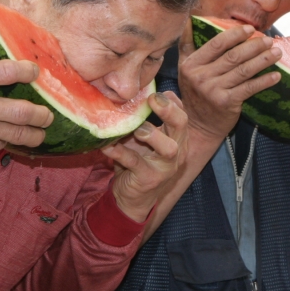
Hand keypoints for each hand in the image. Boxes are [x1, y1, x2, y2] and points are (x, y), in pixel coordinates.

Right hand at [0, 10, 54, 165]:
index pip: (11, 72)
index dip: (29, 71)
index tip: (34, 71)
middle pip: (24, 110)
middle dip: (42, 112)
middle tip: (48, 111)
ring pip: (19, 134)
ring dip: (36, 133)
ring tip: (42, 129)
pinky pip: (3, 145)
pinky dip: (12, 142)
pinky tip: (17, 138)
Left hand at [105, 91, 189, 221]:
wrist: (132, 198)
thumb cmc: (139, 162)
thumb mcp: (143, 139)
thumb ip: (144, 120)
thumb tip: (136, 94)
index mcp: (177, 138)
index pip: (182, 115)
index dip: (172, 102)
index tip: (156, 92)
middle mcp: (177, 151)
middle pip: (181, 126)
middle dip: (169, 110)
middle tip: (152, 99)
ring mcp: (165, 167)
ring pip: (169, 148)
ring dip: (152, 134)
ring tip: (137, 129)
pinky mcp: (149, 179)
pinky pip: (135, 162)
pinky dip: (120, 152)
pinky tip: (107, 145)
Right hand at [176, 20, 281, 139]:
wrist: (197, 126)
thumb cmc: (194, 93)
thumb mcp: (184, 68)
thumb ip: (186, 45)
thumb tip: (190, 18)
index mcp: (191, 65)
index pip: (215, 45)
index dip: (234, 35)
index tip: (250, 29)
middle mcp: (201, 77)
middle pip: (233, 57)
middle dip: (253, 46)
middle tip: (268, 39)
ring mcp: (214, 91)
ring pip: (243, 70)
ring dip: (263, 60)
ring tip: (276, 52)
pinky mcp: (227, 103)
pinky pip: (250, 88)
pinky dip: (264, 81)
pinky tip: (276, 75)